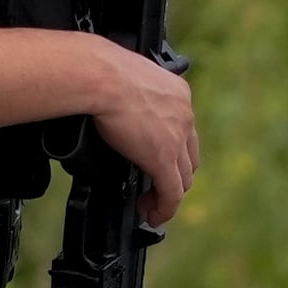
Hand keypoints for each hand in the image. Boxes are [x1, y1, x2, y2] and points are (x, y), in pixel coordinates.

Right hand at [83, 37, 199, 222]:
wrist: (99, 76)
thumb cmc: (99, 72)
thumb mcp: (124, 81)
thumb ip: (129, 97)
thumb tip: (111, 108)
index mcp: (177, 93)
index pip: (184, 129)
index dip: (173, 150)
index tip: (155, 161)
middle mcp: (184, 115)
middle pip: (188, 156)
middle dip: (174, 175)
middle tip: (155, 187)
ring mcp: (177, 138)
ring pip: (183, 177)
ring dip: (168, 195)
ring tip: (150, 204)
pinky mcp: (163, 159)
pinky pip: (171, 193)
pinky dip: (164, 208)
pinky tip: (153, 215)